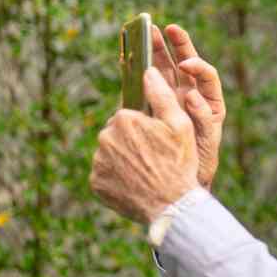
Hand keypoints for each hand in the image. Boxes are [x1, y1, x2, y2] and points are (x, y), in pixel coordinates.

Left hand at [90, 68, 199, 223]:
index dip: (145, 128)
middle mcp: (105, 137)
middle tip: (153, 158)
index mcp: (124, 118)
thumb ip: (161, 95)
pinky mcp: (96, 183)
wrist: (171, 205)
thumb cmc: (179, 162)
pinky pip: (104, 174)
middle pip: (117, 134)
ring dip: (123, 159)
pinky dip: (116, 177)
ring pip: (110, 154)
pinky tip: (134, 184)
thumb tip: (148, 71)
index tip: (158, 141)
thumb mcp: (180, 124)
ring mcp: (98, 162)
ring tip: (145, 172)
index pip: (129, 116)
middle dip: (131, 142)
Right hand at [152, 23, 224, 189]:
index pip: (207, 76)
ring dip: (156, 51)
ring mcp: (171, 101)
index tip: (185, 64)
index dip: (198, 66)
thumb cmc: (198, 163)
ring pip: (164, 70)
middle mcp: (191, 98)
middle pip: (184, 65)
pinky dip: (138, 71)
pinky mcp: (153, 108)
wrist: (180, 184)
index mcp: (209, 103)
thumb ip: (202, 118)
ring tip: (147, 32)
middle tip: (165, 28)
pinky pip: (146, 85)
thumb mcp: (206, 141)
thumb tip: (191, 94)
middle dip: (175, 45)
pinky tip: (129, 58)